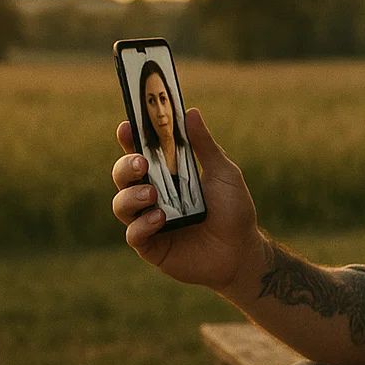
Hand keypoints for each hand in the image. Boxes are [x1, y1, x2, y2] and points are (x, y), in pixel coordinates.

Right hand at [110, 108, 264, 291]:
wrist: (242, 252)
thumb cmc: (234, 211)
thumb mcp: (223, 173)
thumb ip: (205, 146)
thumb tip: (190, 112)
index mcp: (168, 175)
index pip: (140, 152)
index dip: (129, 139)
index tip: (127, 126)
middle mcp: (153, 195)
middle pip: (123, 175)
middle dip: (126, 166)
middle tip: (141, 163)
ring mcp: (149, 221)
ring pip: (122, 204)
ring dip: (132, 195)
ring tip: (153, 194)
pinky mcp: (151, 246)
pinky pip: (134, 234)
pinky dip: (142, 225)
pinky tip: (160, 219)